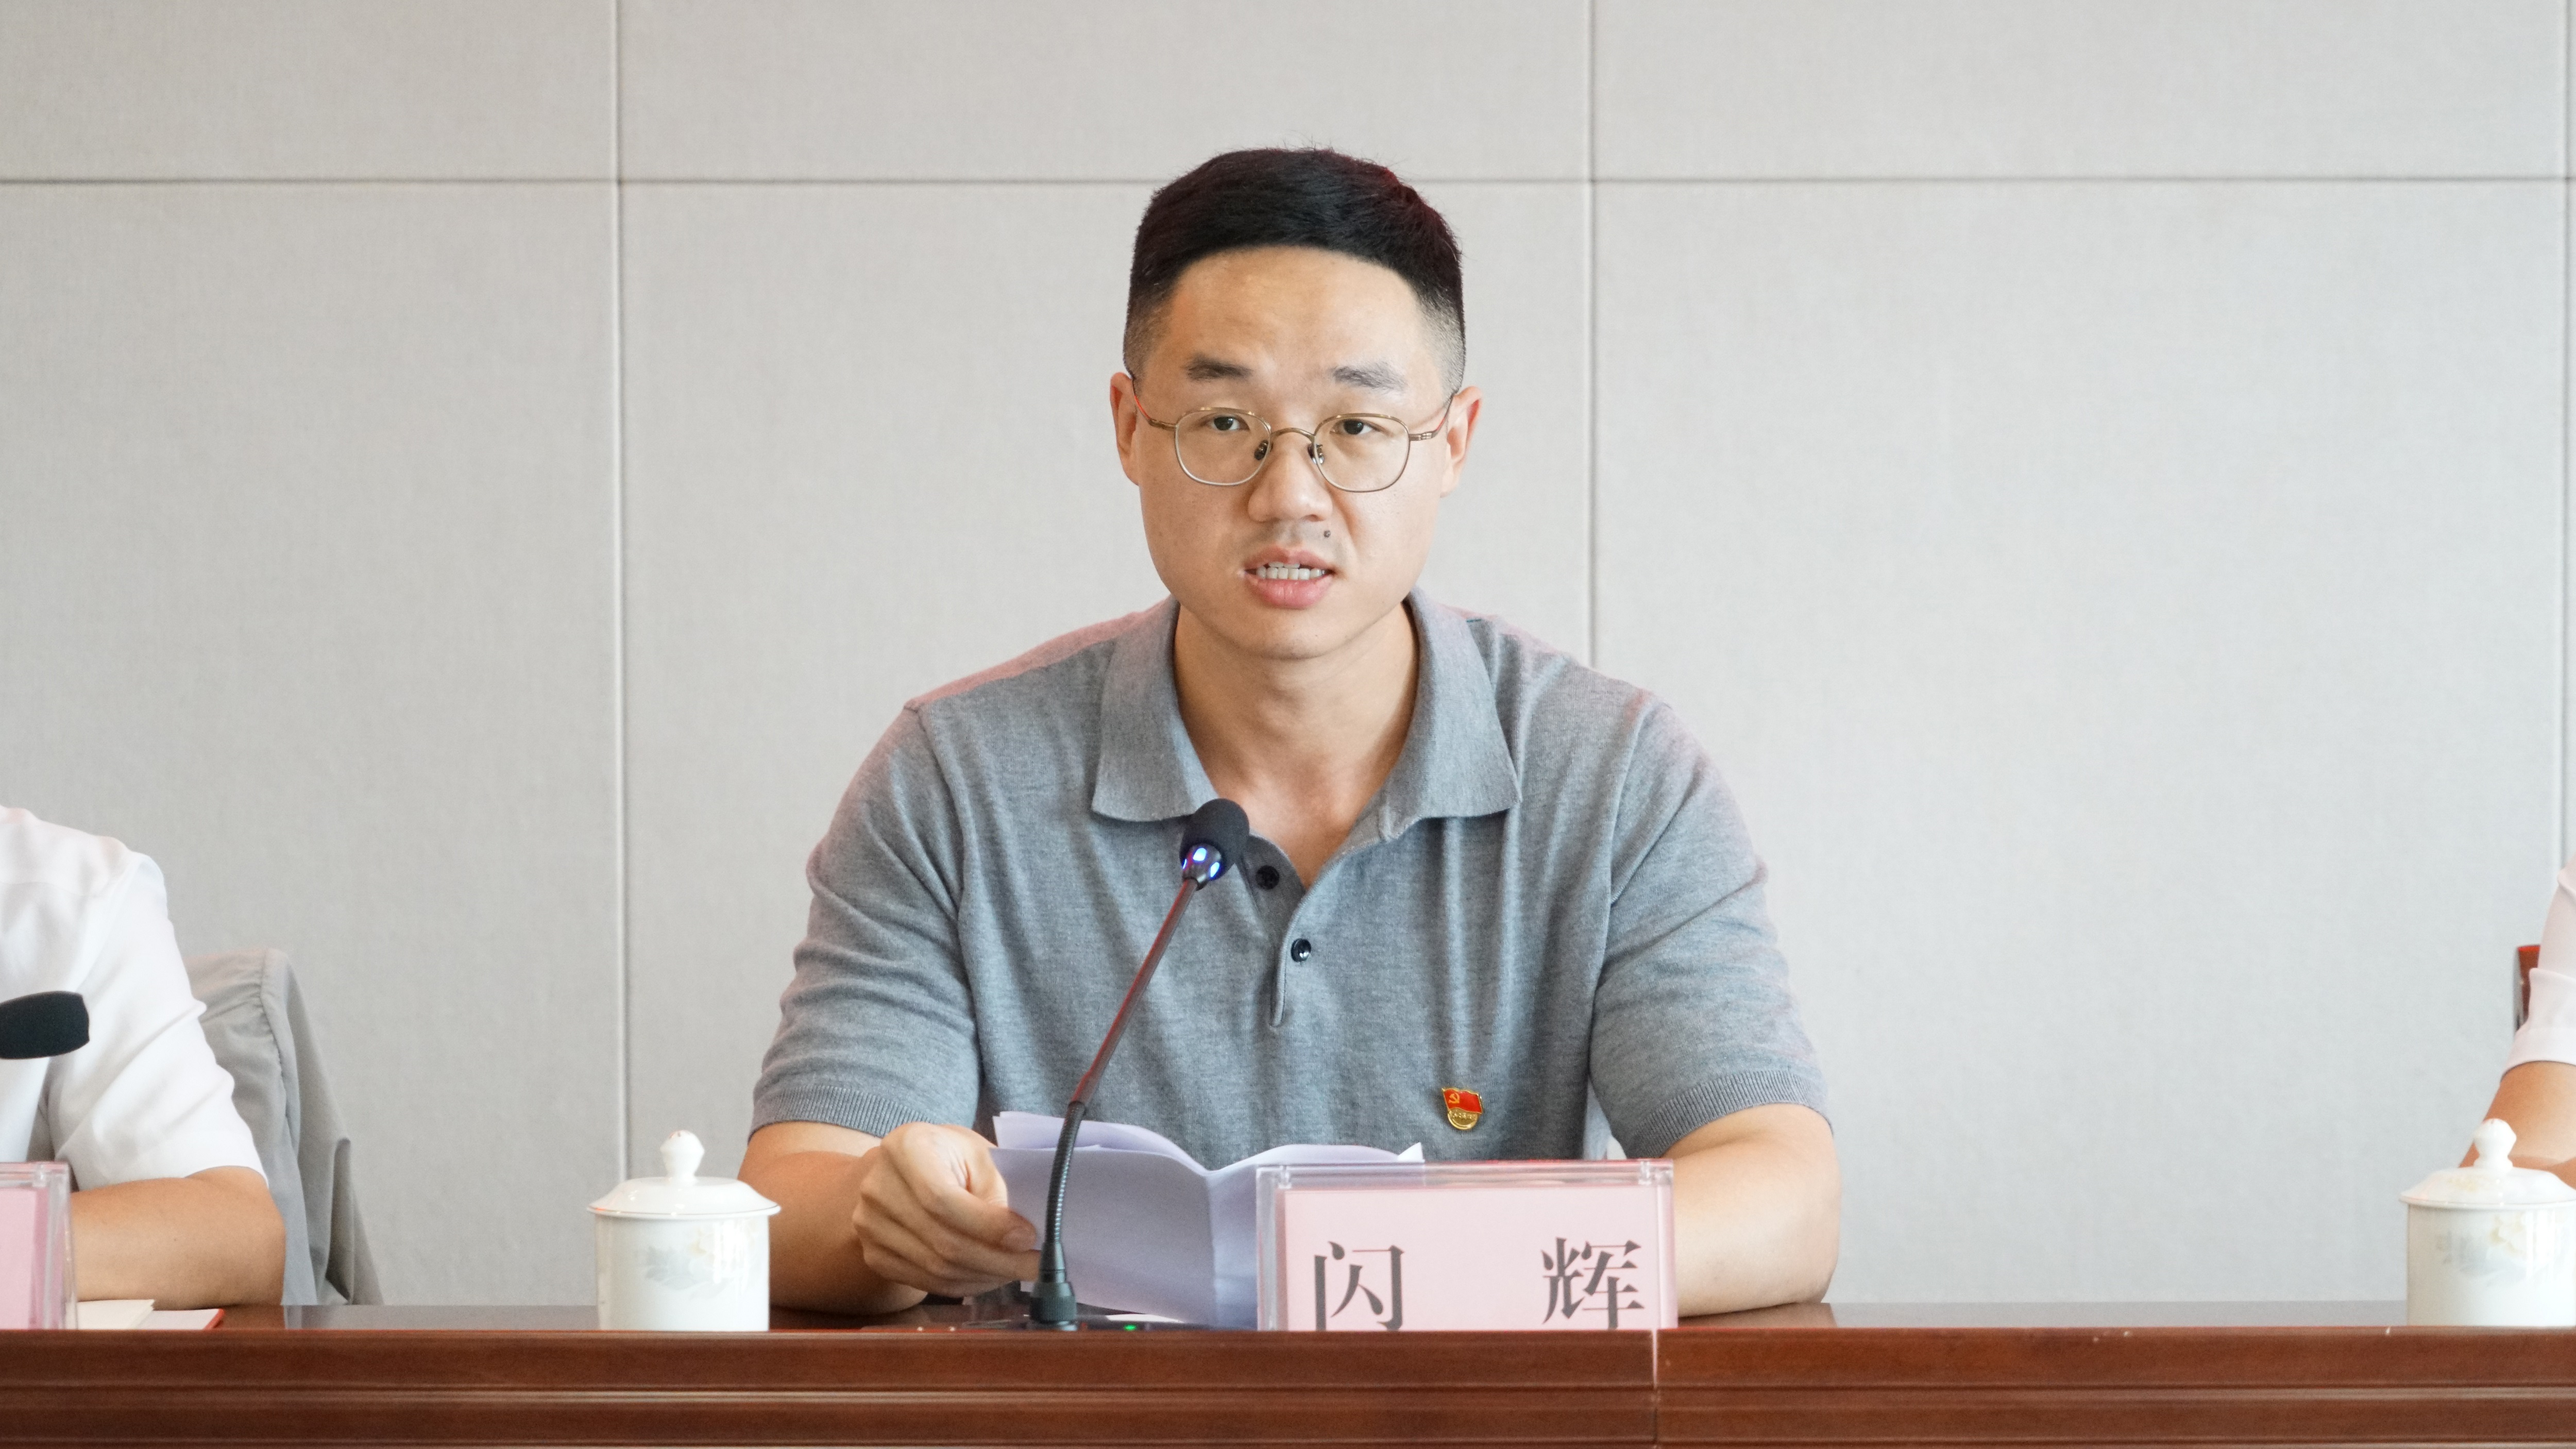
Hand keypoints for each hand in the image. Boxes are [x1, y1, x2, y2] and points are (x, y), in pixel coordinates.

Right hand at [847, 1122, 1039, 1298]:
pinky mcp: (873, 1255)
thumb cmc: (949, 1157)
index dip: (987, 1225)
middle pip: (941, 1240)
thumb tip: (1021, 1238)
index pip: (942, 1198)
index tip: (1027, 1238)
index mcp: (905, 1147)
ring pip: (936, 1268)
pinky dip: (965, 1284)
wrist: (900, 1172)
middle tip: (1036, 1265)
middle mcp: (877, 1187)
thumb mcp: (976, 1154)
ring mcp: (869, 1225)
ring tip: (1017, 1270)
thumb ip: (995, 1188)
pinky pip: (926, 1281)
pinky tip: (989, 1275)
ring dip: (985, 1275)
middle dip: (997, 1259)